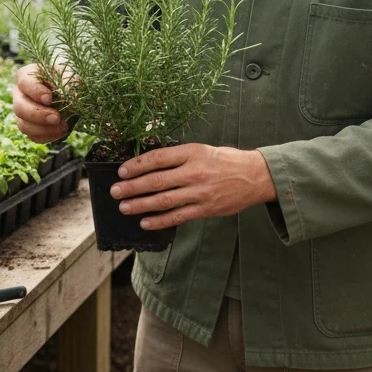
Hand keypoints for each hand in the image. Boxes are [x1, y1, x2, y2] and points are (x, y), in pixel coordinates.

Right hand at [12, 64, 69, 143]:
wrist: (74, 94)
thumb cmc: (69, 79)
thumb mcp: (71, 75)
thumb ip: (69, 82)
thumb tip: (70, 94)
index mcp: (28, 75)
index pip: (23, 82)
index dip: (35, 92)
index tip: (49, 99)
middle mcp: (21, 94)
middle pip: (19, 108)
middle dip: (38, 115)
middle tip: (57, 118)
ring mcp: (23, 112)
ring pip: (23, 125)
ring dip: (44, 129)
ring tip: (64, 126)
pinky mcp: (30, 126)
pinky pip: (33, 136)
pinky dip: (48, 136)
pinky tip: (62, 131)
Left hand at [110, 144, 275, 229]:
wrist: (256, 176)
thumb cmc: (226, 160)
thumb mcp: (202, 150)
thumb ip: (179, 157)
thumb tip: (149, 165)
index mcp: (192, 152)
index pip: (157, 158)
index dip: (136, 165)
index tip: (121, 171)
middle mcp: (194, 172)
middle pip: (156, 180)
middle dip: (132, 187)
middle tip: (115, 192)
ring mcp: (200, 192)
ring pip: (164, 200)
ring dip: (141, 204)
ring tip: (124, 207)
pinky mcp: (206, 209)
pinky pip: (178, 216)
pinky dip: (160, 221)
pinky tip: (145, 222)